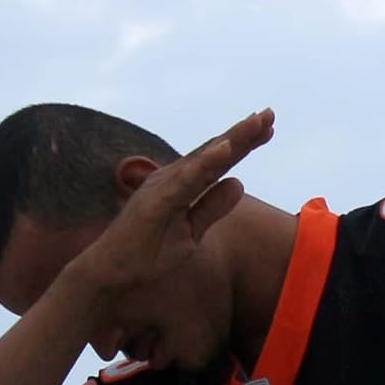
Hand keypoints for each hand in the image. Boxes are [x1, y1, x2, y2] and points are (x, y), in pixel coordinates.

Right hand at [58, 108, 276, 309]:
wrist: (114, 271)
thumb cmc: (148, 251)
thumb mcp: (192, 231)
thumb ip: (212, 207)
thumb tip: (238, 183)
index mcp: (183, 184)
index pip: (218, 161)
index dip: (243, 143)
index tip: (269, 127)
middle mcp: (173, 178)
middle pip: (214, 152)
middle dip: (243, 133)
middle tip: (270, 113)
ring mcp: (164, 187)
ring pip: (204, 159)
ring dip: (231, 140)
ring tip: (256, 122)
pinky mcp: (156, 201)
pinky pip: (186, 181)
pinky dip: (206, 163)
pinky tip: (226, 149)